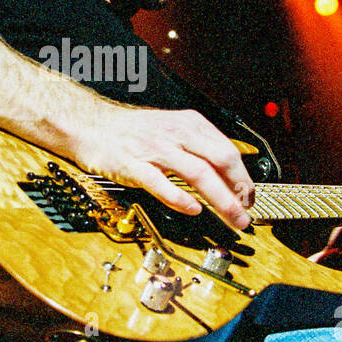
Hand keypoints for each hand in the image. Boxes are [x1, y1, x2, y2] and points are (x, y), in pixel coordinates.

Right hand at [71, 105, 253, 231]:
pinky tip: (193, 209)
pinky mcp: (134, 165)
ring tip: (232, 218)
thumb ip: (198, 146)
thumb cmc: (133, 131)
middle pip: (220, 160)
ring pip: (198, 173)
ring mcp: (155, 149)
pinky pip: (161, 183)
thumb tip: (227, 172)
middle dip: (239, 190)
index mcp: (189, 123)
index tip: (249, 197)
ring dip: (220, 200)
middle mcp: (176, 134)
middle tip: (246, 213)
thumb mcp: (173, 127)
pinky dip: (179, 198)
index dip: (244, 177)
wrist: (92, 125)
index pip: (227, 150)